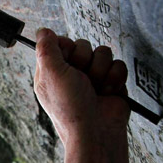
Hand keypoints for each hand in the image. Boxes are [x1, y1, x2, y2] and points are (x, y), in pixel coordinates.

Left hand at [33, 28, 129, 148]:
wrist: (96, 131)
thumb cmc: (70, 107)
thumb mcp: (51, 74)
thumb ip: (46, 49)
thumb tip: (43, 31)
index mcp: (53, 72)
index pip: (62, 42)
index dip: (67, 49)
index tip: (67, 64)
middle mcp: (71, 73)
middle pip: (84, 45)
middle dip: (86, 61)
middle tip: (81, 80)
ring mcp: (92, 78)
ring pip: (103, 53)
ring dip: (101, 72)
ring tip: (95, 89)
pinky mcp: (111, 83)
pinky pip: (118, 65)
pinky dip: (114, 79)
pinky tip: (107, 93)